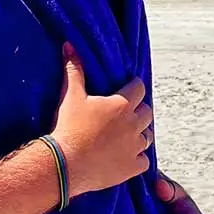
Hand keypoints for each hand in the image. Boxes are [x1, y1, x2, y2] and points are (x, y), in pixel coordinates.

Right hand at [53, 47, 153, 198]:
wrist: (65, 164)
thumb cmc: (68, 127)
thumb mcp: (70, 96)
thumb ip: (74, 70)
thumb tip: (69, 46)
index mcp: (121, 104)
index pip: (139, 88)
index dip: (134, 87)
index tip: (128, 89)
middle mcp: (133, 124)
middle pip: (147, 112)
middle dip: (138, 111)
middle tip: (125, 114)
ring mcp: (134, 147)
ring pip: (148, 136)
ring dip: (139, 134)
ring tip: (125, 136)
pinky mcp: (131, 167)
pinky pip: (144, 161)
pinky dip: (137, 158)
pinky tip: (126, 157)